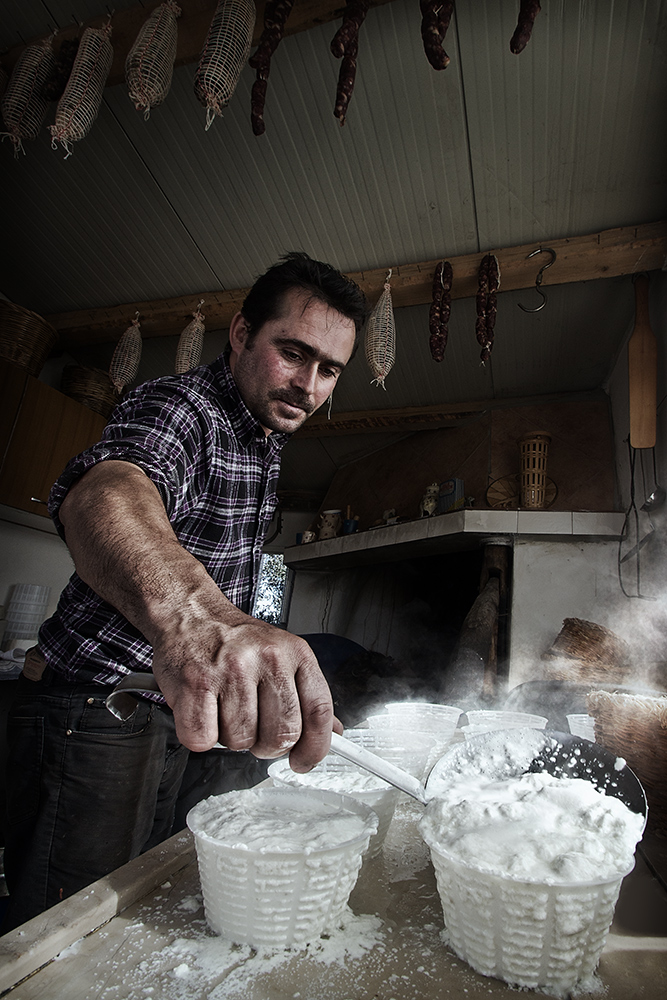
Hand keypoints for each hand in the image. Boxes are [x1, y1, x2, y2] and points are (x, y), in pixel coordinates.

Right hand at [152, 618, 335, 770]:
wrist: (188, 614)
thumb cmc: (233, 640)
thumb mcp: (282, 655)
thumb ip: (306, 695)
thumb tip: (332, 732)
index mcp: (296, 653)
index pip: (319, 711)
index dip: (315, 747)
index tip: (304, 761)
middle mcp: (268, 658)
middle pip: (282, 735)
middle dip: (266, 745)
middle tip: (253, 728)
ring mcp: (232, 669)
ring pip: (241, 741)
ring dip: (230, 737)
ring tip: (223, 708)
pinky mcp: (197, 682)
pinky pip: (205, 738)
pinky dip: (201, 735)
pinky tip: (204, 710)